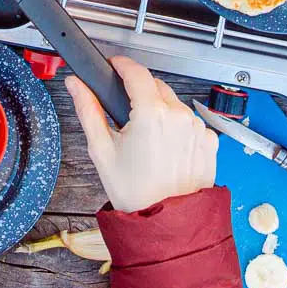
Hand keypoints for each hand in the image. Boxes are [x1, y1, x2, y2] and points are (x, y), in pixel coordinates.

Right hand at [66, 56, 216, 213]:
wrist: (166, 223)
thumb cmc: (136, 192)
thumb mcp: (102, 150)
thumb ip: (88, 110)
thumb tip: (77, 85)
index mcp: (152, 113)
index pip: (136, 71)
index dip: (122, 64)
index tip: (115, 65)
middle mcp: (179, 115)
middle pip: (155, 86)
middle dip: (139, 93)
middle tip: (126, 116)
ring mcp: (197, 128)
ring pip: (174, 104)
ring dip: (160, 112)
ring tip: (147, 141)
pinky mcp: (209, 140)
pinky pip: (190, 123)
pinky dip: (178, 129)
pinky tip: (166, 149)